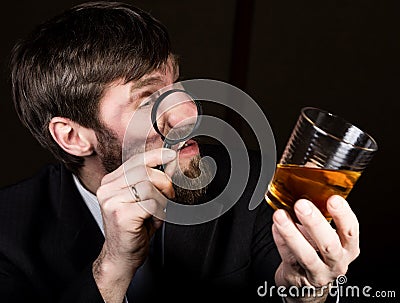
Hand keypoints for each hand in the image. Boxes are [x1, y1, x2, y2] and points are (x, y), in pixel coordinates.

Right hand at [93, 148, 176, 302]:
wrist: (121, 256)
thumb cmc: (134, 228)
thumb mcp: (145, 200)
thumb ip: (155, 181)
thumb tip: (171, 162)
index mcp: (111, 182)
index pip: (136, 161)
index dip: (155, 156)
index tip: (170, 154)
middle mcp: (107, 189)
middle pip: (145, 171)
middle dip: (164, 182)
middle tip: (169, 196)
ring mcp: (111, 201)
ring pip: (149, 186)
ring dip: (161, 200)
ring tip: (158, 211)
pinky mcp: (121, 214)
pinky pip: (150, 203)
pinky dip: (158, 212)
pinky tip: (152, 219)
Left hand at [272, 195, 359, 301]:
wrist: (306, 285)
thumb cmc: (317, 253)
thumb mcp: (326, 235)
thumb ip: (320, 214)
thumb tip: (306, 182)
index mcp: (347, 248)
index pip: (351, 231)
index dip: (343, 215)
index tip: (334, 199)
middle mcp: (336, 262)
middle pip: (329, 244)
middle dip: (315, 223)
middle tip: (302, 205)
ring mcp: (318, 273)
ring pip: (306, 255)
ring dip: (292, 234)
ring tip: (280, 216)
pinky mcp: (298, 278)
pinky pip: (288, 258)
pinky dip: (280, 241)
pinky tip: (275, 227)